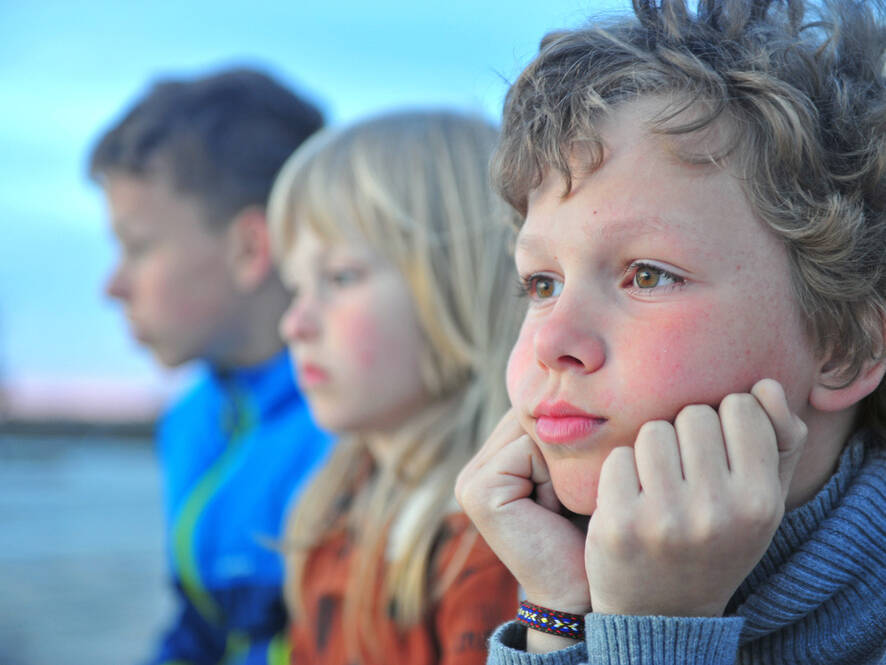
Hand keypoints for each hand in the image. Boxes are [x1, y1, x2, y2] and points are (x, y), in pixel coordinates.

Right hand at [456, 410, 590, 651]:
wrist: (584, 595)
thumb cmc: (595, 534)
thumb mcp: (580, 474)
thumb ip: (568, 433)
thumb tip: (584, 377)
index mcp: (494, 460)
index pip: (536, 411)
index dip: (573, 434)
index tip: (586, 476)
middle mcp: (475, 468)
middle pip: (533, 416)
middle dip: (567, 446)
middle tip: (579, 492)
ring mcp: (470, 480)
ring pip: (534, 428)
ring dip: (564, 461)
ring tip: (565, 504)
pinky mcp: (477, 492)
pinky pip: (530, 448)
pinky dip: (554, 476)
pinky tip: (554, 511)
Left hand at [585, 378, 806, 616]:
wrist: (663, 611)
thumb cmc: (716, 540)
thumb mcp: (762, 500)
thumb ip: (779, 440)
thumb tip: (766, 385)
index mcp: (760, 501)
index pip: (741, 406)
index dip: (725, 421)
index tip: (719, 454)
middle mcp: (716, 512)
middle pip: (693, 413)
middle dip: (686, 435)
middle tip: (686, 477)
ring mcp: (665, 519)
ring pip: (653, 430)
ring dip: (652, 451)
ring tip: (659, 487)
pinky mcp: (619, 524)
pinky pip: (618, 456)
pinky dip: (622, 472)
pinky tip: (632, 501)